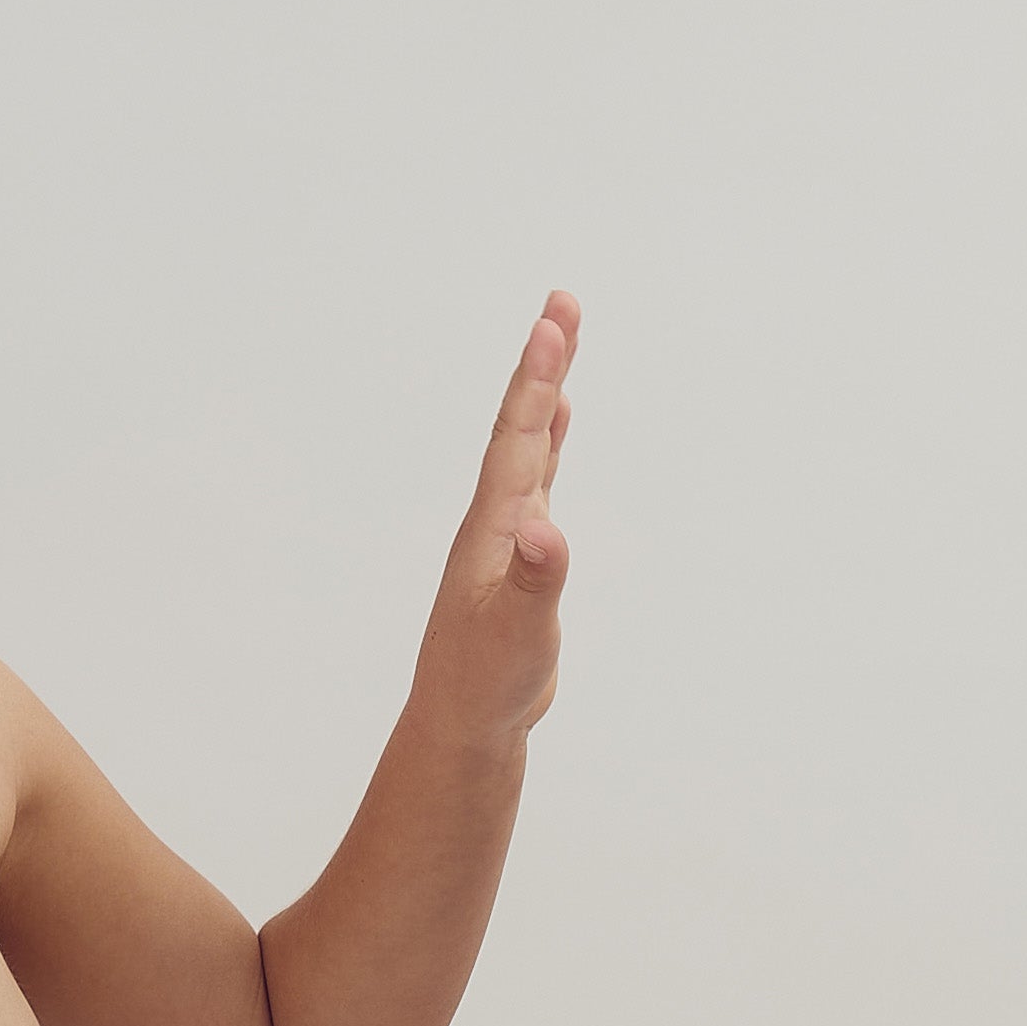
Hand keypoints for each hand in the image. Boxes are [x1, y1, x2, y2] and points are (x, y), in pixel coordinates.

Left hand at [413, 295, 576, 742]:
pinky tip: (555, 424)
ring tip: (559, 341)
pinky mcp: (520, 555)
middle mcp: (497, 519)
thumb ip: (535, 583)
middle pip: (520, 426)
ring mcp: (507, 534)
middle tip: (563, 303)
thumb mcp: (518, 636)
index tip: (552, 324)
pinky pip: (537, 477)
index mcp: (495, 529)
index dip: (535, 383)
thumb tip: (545, 532)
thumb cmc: (488, 683)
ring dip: (544, 393)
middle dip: (543, 365)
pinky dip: (549, 441)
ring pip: (528, 446)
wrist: (464, 722)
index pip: (517, 440)